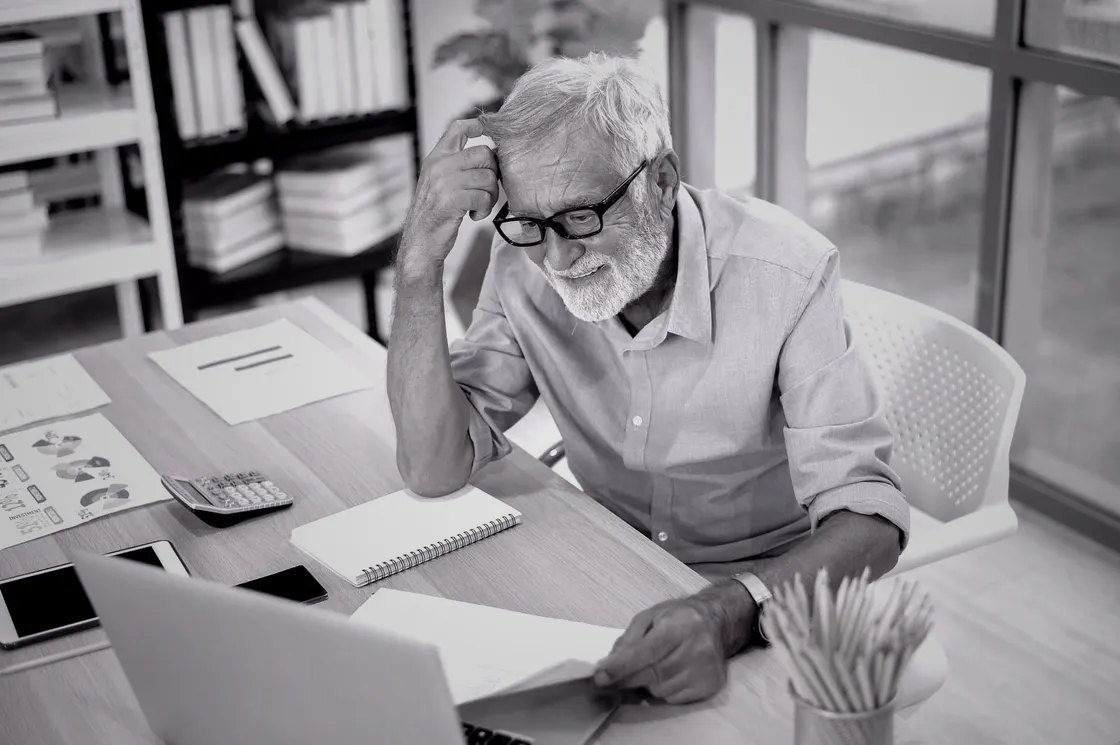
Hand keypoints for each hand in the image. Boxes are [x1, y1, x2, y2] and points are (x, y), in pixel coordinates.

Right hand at [399, 119, 499, 274]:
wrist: (421, 241)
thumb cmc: (436, 214)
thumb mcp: (440, 182)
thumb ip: (457, 166)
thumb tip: (490, 154)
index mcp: (436, 157)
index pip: (457, 129)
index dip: (476, 125)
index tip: (486, 130)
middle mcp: (439, 165)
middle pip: (484, 154)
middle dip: (492, 175)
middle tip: (485, 192)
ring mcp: (443, 182)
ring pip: (488, 178)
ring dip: (490, 196)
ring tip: (478, 207)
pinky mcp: (451, 200)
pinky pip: (483, 197)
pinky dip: (484, 210)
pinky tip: (474, 216)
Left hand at [593, 597, 729, 704]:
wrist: (716, 623)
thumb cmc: (678, 617)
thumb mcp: (649, 616)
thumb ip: (629, 639)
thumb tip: (609, 664)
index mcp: (680, 625)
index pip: (647, 651)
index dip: (622, 666)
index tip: (600, 676)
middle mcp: (697, 649)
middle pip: (653, 674)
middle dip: (626, 679)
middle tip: (608, 680)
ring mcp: (705, 670)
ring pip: (660, 690)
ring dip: (647, 683)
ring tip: (653, 666)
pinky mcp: (710, 686)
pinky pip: (673, 699)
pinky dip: (663, 690)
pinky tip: (669, 674)